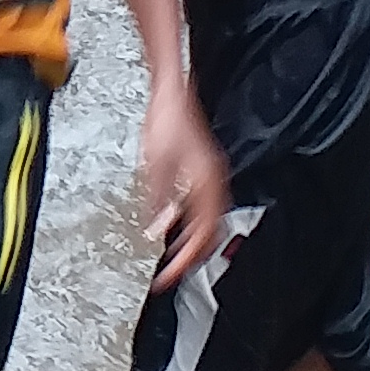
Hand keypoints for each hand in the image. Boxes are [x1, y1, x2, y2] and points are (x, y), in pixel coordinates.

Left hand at [138, 89, 229, 286]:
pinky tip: (179, 225)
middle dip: (195, 256)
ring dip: (196, 241)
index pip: (203, 236)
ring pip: (212, 221)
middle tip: (174, 272)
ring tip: (177, 257)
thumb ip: (158, 202)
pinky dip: (195, 224)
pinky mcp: (206, 170)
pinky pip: (207, 206)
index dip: (186, 260)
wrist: (173, 93)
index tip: (170, 276)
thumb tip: (156, 229)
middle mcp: (215, 182)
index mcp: (206, 185)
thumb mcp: (155, 166)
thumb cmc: (167, 121)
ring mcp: (212, 176)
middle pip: (212, 233)